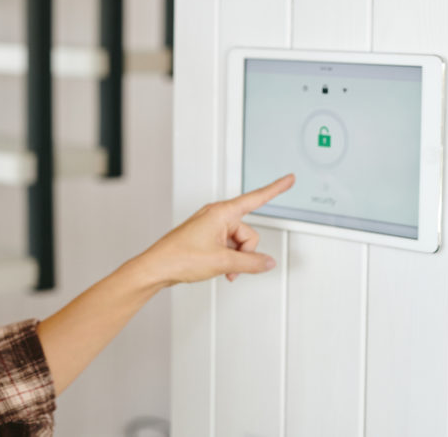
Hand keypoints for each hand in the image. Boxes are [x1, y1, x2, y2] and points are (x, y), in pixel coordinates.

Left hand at [138, 174, 294, 285]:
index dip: (275, 189)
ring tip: (221, 268)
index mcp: (221, 213)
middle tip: (230, 264)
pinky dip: (229, 259)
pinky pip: (228, 247)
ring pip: (239, 243)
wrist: (158, 267)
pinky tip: (220, 268)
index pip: (256, 199)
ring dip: (236, 259)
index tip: (289, 179)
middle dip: (245, 252)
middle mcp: (217, 216)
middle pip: (248, 233)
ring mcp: (211, 227)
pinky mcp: (206, 237)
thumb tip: (267, 262)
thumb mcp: (223, 262)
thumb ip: (251, 262)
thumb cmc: (180, 257)